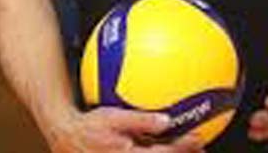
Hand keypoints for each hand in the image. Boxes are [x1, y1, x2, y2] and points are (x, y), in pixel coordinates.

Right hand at [45, 106, 205, 152]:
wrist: (66, 138)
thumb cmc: (88, 126)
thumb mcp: (113, 118)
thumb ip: (140, 121)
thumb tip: (165, 120)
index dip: (183, 147)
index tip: (199, 138)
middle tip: (201, 147)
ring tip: (192, 149)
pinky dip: (157, 151)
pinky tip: (161, 144)